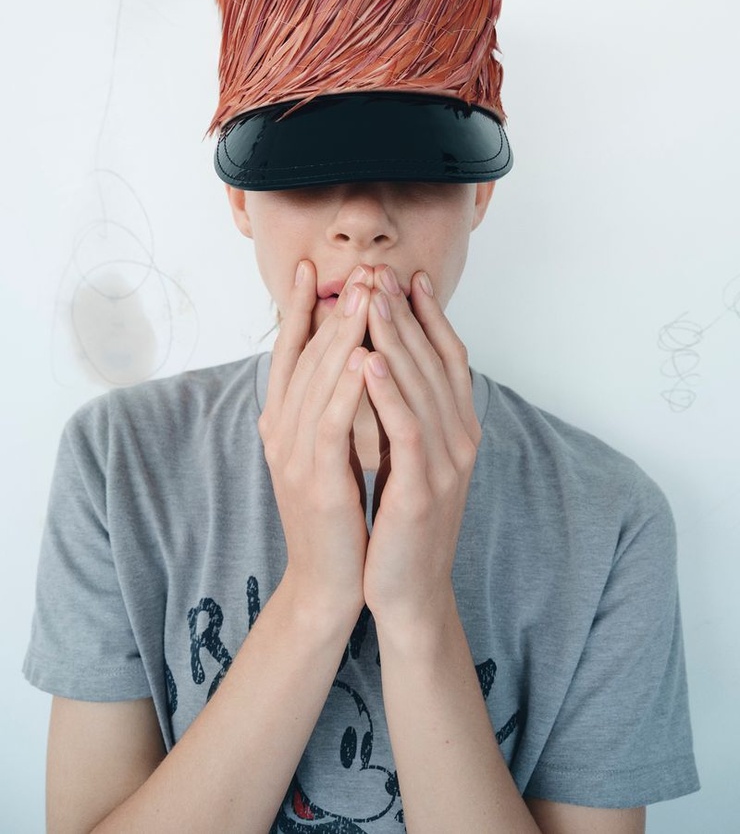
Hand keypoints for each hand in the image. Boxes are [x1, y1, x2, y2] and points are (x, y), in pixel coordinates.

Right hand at [258, 260, 373, 624]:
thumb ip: (325, 407)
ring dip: (341, 335)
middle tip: (357, 269)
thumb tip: (342, 358)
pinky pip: (329, 424)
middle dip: (333, 309)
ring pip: (316, 382)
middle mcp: (280, 431)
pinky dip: (344, 388)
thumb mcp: (323, 452)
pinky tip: (360, 357)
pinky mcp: (314, 481)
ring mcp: (293, 456)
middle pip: (304, 358)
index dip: (298, 309)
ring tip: (363, 295)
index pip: (289, 354)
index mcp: (282, 422)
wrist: (327, 582)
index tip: (312, 267)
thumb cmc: (334, 514)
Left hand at [361, 266, 480, 633]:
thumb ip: (407, 414)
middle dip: (407, 313)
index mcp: (457, 429)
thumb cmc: (402, 522)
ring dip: (396, 339)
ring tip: (374, 299)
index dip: (431, 316)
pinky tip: (368, 361)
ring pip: (422, 387)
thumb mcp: (410, 460)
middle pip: (434, 362)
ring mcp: (446, 464)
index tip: (408, 277)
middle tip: (383, 271)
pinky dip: (388, 393)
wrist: (407, 591)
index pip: (448, 358)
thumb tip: (387, 365)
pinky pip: (407, 431)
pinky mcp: (424, 490)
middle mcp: (460, 439)